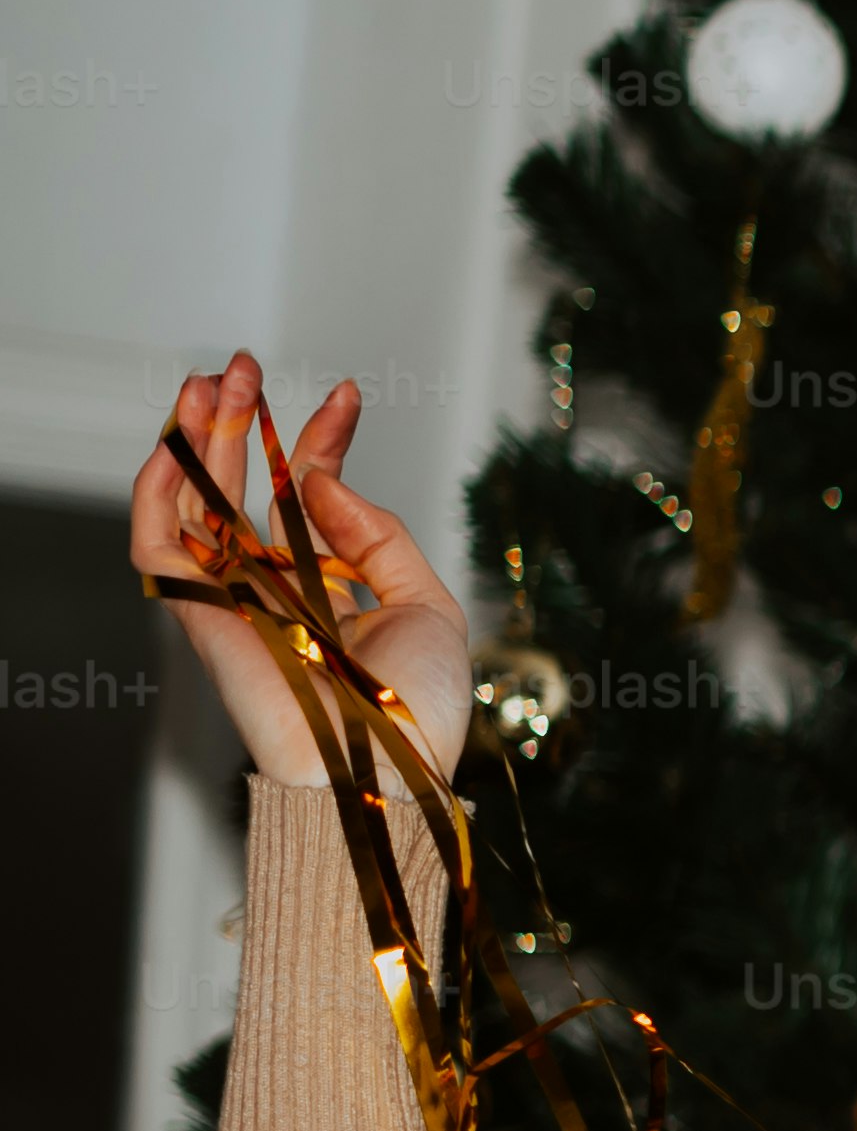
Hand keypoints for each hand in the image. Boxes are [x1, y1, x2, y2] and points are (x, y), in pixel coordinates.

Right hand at [132, 351, 467, 792]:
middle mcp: (270, 589)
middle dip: (238, 424)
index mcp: (323, 588)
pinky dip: (156, 493)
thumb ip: (378, 535)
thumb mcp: (426, 603)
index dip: (320, 442)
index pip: (306, 500)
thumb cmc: (416, 709)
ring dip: (195, 441)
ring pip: (192, 506)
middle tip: (243, 363)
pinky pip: (156, 548)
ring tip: (213, 382)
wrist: (390, 767)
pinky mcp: (196, 617)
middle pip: (237, 491)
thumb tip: (317, 479)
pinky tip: (174, 444)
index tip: (348, 394)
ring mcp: (229, 601)